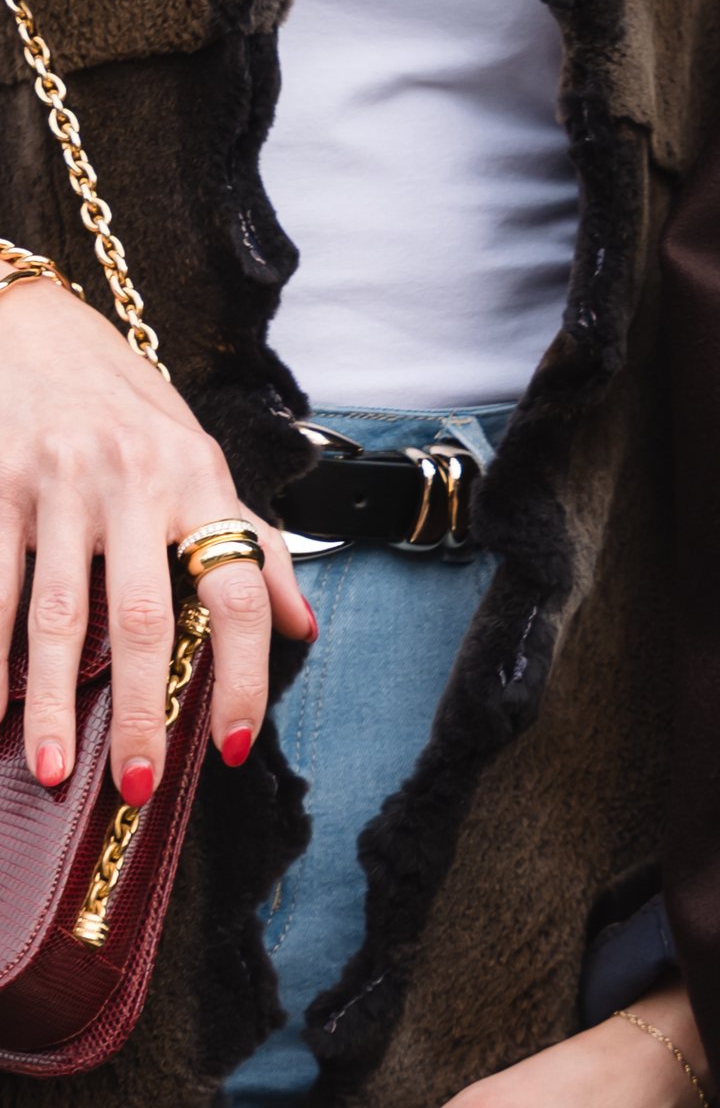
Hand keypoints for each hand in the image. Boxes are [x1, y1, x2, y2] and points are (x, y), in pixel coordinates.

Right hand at [0, 277, 315, 795]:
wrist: (29, 322)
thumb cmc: (123, 401)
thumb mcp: (199, 456)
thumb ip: (250, 541)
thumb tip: (303, 625)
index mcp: (196, 480)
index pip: (239, 591)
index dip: (245, 675)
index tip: (236, 745)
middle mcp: (129, 481)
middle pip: (140, 619)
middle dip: (138, 711)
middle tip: (138, 785)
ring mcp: (54, 482)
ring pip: (53, 613)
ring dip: (49, 701)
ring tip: (51, 769)